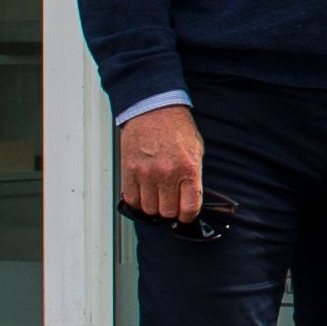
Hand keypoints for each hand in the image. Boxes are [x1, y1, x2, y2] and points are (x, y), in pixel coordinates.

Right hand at [120, 105, 205, 221]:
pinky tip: (144, 193)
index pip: (190, 208)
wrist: (154, 109)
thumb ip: (194, 177)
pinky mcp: (130, 170)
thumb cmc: (176, 128)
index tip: (185, 214)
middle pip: (168, 212)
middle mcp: (167, 173)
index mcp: (188, 169)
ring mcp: (146, 173)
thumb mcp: (196, 151)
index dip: (188, 216)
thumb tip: (190, 200)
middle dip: (171, 211)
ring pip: (149, 209)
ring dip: (154, 207)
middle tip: (171, 203)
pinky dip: (138, 201)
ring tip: (157, 197)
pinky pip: (132, 199)